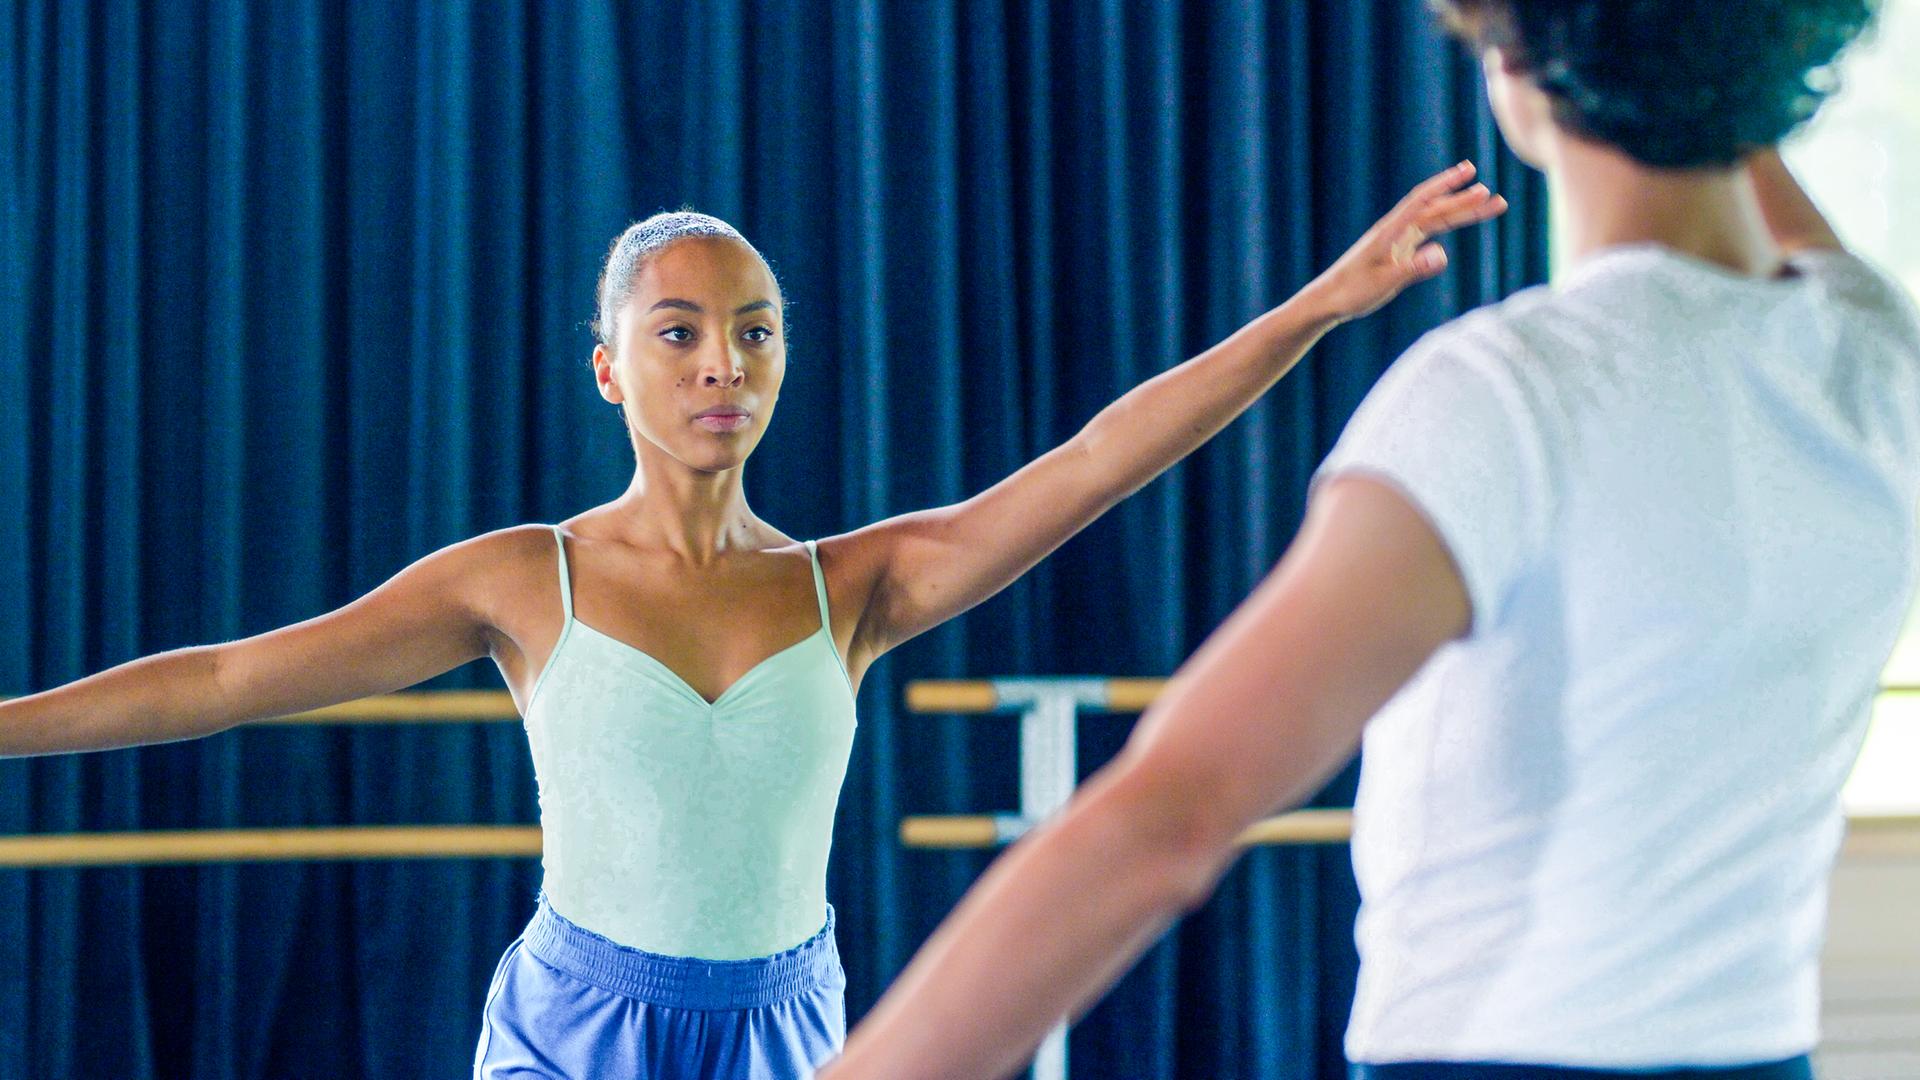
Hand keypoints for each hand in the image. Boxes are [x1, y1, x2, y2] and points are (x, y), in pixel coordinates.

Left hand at [1303, 160, 1507, 322]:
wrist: (1327, 301)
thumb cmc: (1352, 292)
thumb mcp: (1386, 281)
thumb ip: (1414, 268)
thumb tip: (1444, 254)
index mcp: (1391, 231)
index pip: (1423, 201)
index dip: (1447, 185)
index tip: (1471, 171)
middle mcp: (1395, 231)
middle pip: (1436, 210)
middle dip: (1466, 202)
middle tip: (1496, 198)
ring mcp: (1395, 241)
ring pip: (1433, 221)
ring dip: (1459, 213)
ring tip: (1487, 206)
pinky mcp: (1394, 253)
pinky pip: (1424, 234)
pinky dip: (1442, 227)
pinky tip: (1452, 227)